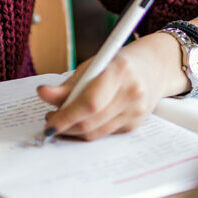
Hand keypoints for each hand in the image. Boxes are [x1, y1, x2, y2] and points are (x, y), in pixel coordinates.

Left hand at [36, 45, 167, 140]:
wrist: (154, 67)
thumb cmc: (119, 63)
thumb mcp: (93, 65)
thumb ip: (68, 84)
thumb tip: (43, 94)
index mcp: (120, 71)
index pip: (89, 103)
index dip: (66, 116)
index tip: (49, 122)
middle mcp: (132, 93)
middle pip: (91, 121)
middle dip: (65, 126)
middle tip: (50, 121)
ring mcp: (136, 111)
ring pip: (95, 132)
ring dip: (74, 130)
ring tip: (62, 120)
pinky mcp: (134, 125)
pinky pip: (104, 133)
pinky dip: (88, 130)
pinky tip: (82, 120)